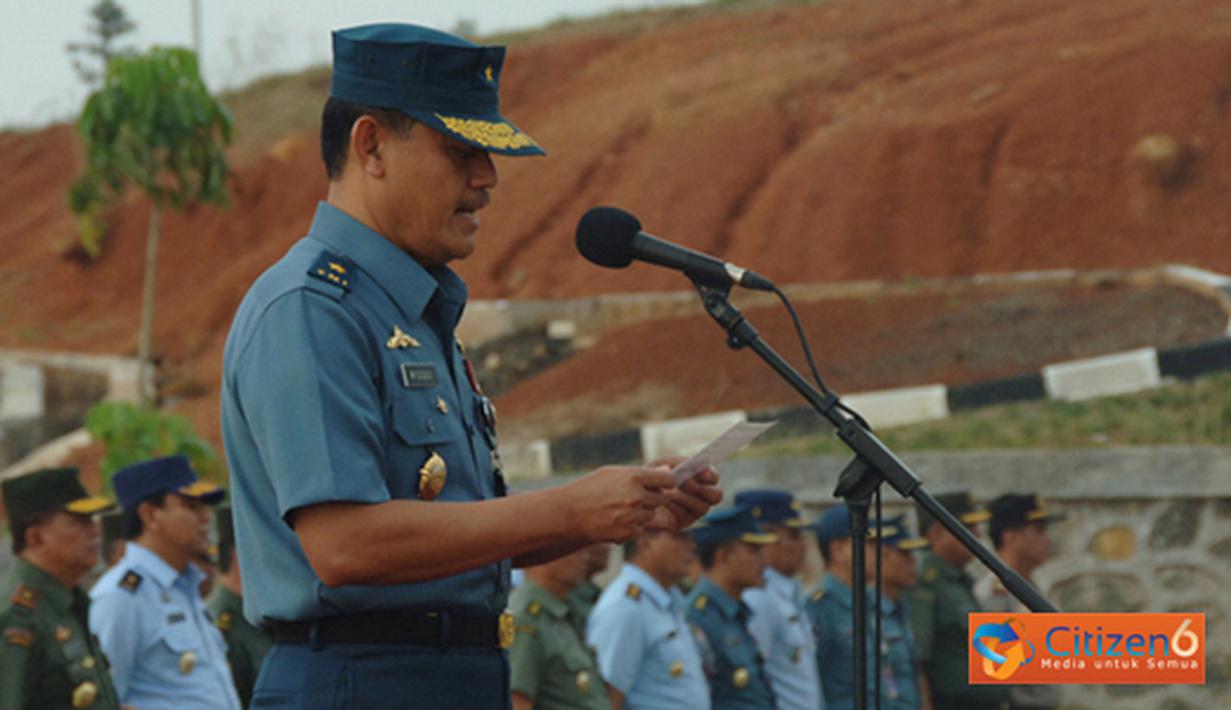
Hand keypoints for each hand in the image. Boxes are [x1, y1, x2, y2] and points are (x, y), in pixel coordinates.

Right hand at [562, 466, 676, 542]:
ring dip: (642, 512)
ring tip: (620, 508)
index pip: (668, 479)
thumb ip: (641, 473)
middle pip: (662, 498)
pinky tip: (615, 520)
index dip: (666, 482)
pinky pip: (641, 528)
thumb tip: (666, 471)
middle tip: (634, 496)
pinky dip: (632, 525)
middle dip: (652, 497)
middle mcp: (636, 496)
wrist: (569, 514)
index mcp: (633, 477)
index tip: (663, 483)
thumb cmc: (590, 489)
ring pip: (651, 514)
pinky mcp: (629, 533)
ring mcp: (633, 516)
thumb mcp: (613, 473)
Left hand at [643, 456, 722, 531]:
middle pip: (715, 496)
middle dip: (701, 488)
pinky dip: (674, 506)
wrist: (633, 495)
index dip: (711, 475)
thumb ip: (677, 463)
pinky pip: (685, 515)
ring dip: (685, 497)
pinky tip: (663, 499)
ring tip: (668, 490)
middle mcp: (701, 497)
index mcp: (700, 480)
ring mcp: (693, 512)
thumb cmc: (651, 476)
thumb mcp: (662, 464)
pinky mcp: (680, 523)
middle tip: (686, 482)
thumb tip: (687, 468)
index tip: (702, 473)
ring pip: (701, 507)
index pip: (714, 478)